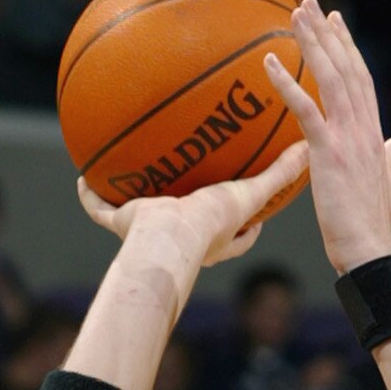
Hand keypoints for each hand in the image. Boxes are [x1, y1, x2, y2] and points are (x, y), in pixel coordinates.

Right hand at [76, 142, 309, 272]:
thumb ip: (279, 173)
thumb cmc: (209, 223)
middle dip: (190, 212)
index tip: (256, 214)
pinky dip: (89, 197)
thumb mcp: (250, 194)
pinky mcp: (124, 225)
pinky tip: (82, 177)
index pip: (240, 237)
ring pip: (141, 218)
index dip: (250, 228)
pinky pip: (100, 210)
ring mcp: (149, 232)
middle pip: (189, 226)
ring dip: (133, 202)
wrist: (169, 240)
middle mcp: (183, 239)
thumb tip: (308, 149)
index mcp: (215, 238)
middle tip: (194, 188)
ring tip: (131, 177)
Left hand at [264, 0, 390, 276]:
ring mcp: (347, 137)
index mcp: (373, 134)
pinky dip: (287, 83)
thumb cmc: (373, 229)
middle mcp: (363, 128)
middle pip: (346, 68)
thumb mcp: (386, 188)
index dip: (348, 49)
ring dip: (311, 43)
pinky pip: (305, 109)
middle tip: (310, 5)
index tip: (336, 24)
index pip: (361, 80)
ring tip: (295, 15)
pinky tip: (270, 62)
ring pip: (329, 78)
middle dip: (328, 33)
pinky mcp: (328, 153)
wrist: (370, 252)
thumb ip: (387, 160)